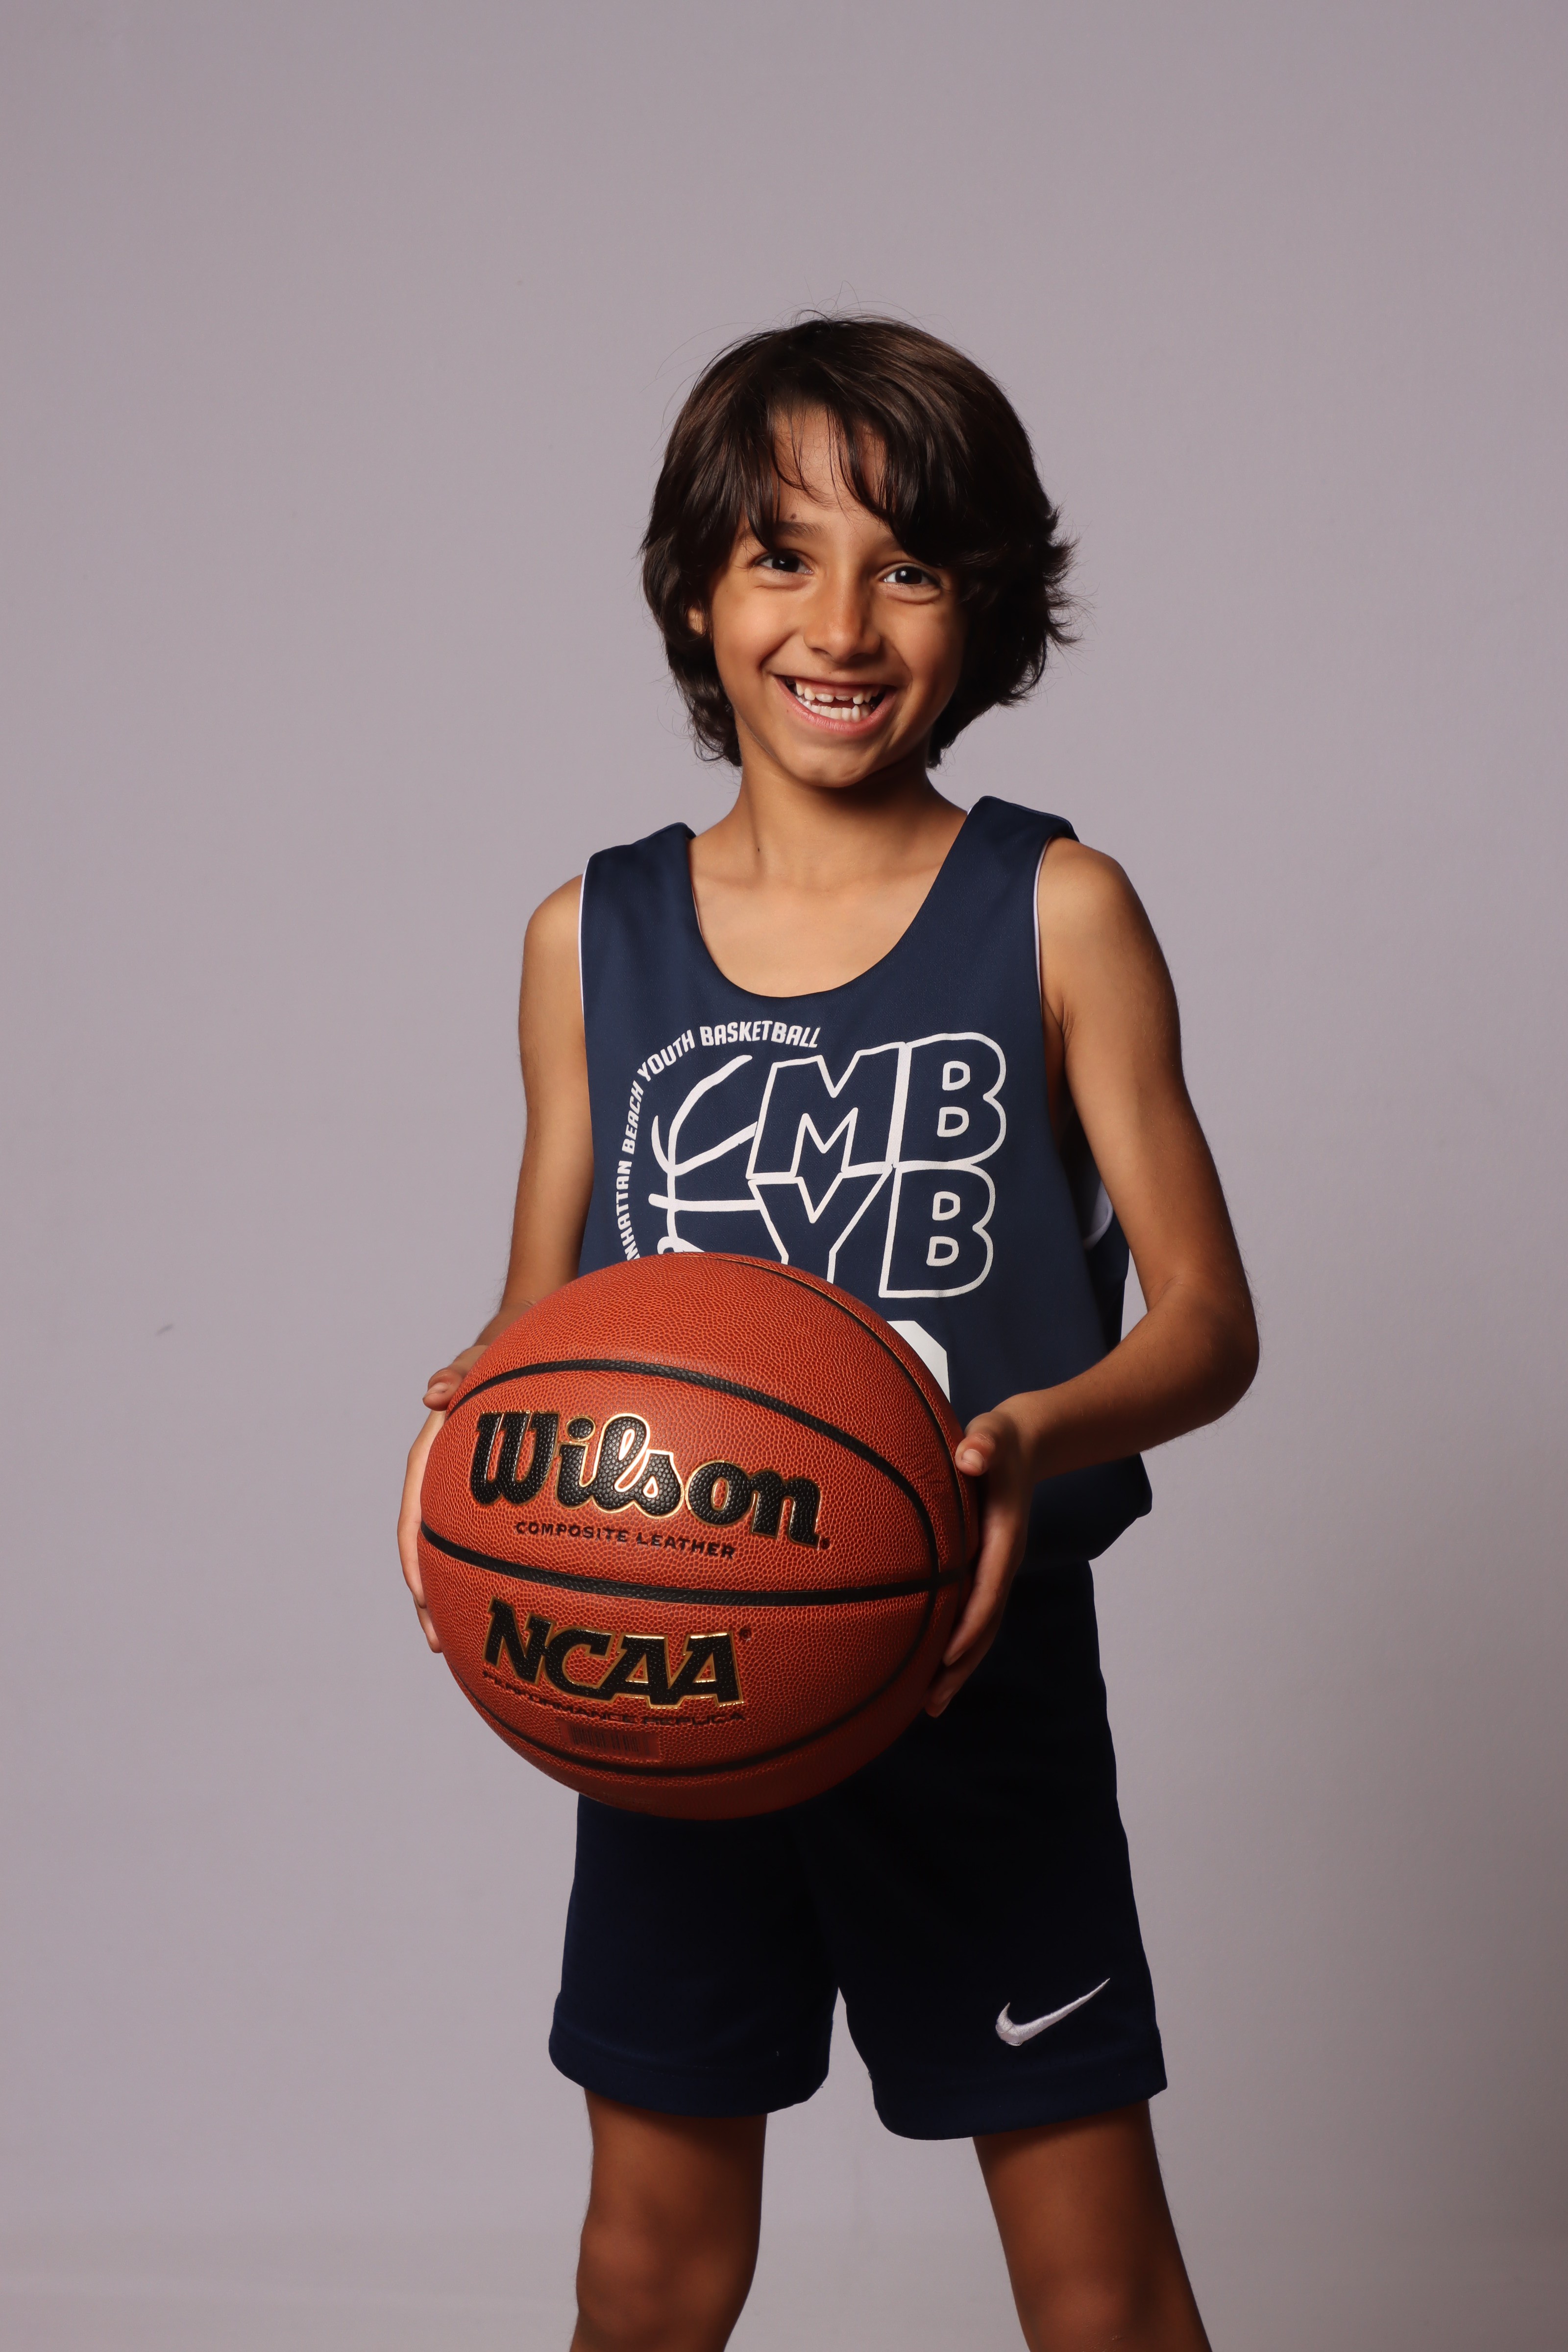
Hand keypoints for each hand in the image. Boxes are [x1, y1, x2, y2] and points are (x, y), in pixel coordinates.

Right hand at [397, 1345, 485, 1653]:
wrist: (524, 1354)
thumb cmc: (498, 1356)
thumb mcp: (480, 1360)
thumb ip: (459, 1373)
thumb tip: (432, 1393)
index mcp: (431, 1455)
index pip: (413, 1509)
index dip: (412, 1553)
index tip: (419, 1592)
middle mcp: (443, 1482)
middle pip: (427, 1546)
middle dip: (429, 1595)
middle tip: (439, 1642)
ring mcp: (467, 1496)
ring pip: (453, 1552)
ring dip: (452, 1596)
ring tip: (460, 1646)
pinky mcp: (494, 1503)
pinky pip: (486, 1543)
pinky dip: (488, 1574)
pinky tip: (506, 1607)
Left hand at [924, 1398, 1039, 1716]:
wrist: (1020, 1444)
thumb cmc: (998, 1439)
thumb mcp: (993, 1433)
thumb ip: (984, 1444)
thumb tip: (972, 1454)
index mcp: (1003, 1538)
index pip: (988, 1589)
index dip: (970, 1625)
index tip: (948, 1657)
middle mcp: (1000, 1562)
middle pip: (983, 1624)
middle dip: (961, 1665)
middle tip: (933, 1704)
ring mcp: (991, 1570)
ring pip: (977, 1627)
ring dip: (956, 1666)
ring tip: (929, 1704)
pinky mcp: (979, 1569)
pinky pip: (967, 1613)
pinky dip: (951, 1643)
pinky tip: (925, 1667)